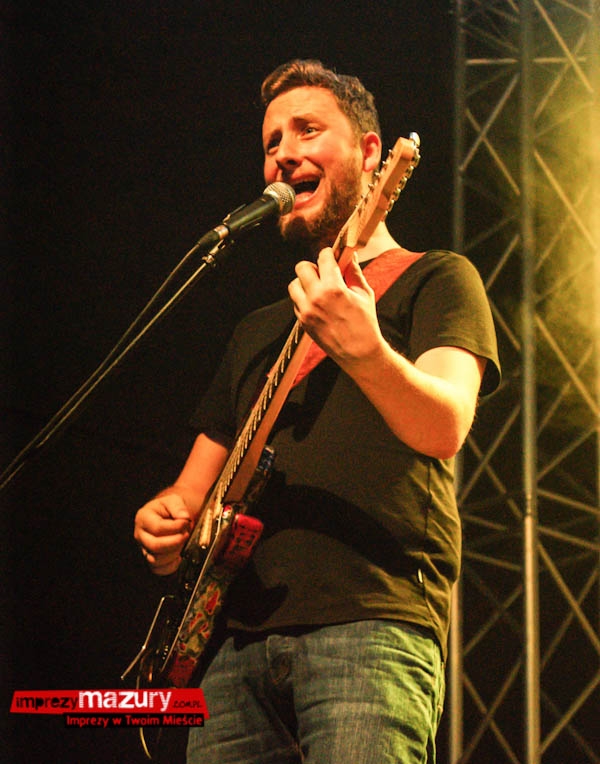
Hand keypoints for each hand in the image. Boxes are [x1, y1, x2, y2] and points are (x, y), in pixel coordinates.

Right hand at [134, 493, 192, 575]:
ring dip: (174, 553)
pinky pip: (158, 570)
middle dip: (175, 542)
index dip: (175, 527)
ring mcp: (144, 549)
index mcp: (143, 518)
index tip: (186, 522)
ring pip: (156, 560)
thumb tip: (184, 517)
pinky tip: (179, 556)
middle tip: (186, 534)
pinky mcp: (151, 560)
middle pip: (155, 546)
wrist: (169, 516)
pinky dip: (171, 566)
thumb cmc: (169, 509)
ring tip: (182, 543)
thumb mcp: (174, 500)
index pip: (157, 527)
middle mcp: (141, 535)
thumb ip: (178, 506)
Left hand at [288, 248, 382, 367]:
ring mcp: (306, 311)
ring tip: (318, 289)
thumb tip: (350, 256)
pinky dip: (304, 299)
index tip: (331, 256)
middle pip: (302, 267)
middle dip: (313, 266)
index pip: (323, 258)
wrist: (359, 353)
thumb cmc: (365, 324)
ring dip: (304, 283)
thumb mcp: (364, 294)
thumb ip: (354, 272)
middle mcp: (316, 298)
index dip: (328, 254)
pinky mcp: (303, 322)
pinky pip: (296, 302)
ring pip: (294, 284)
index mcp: (334, 288)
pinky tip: (318, 304)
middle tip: (323, 273)